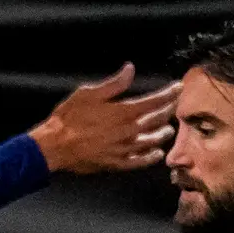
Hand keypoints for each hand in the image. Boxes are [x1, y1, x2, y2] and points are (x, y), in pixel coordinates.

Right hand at [30, 65, 175, 176]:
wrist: (54, 146)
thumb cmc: (69, 117)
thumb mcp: (88, 93)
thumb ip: (113, 84)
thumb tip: (130, 69)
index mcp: (123, 112)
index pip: (154, 101)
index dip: (169, 93)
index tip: (179, 87)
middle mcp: (129, 130)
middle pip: (157, 120)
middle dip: (169, 110)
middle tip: (175, 105)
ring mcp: (124, 148)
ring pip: (152, 141)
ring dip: (163, 133)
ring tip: (168, 129)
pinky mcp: (116, 162)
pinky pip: (139, 161)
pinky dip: (150, 157)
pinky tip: (156, 154)